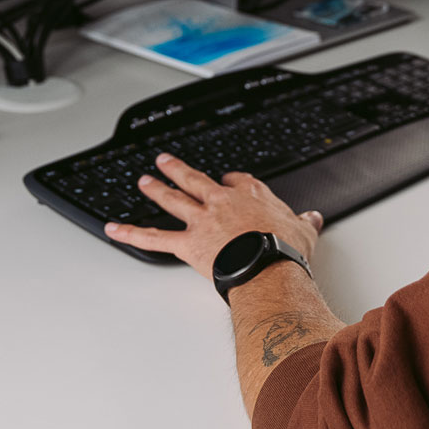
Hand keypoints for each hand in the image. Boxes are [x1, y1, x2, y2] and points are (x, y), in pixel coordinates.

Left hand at [104, 153, 324, 278]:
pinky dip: (131, 234)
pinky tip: (114, 229)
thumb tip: (314, 219)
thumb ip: (305, 223)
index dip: (230, 181)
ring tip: (144, 180)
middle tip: (166, 161)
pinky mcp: (187, 244)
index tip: (227, 181)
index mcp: (251, 196)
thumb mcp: (304, 232)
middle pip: (196, 180)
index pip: (237, 181)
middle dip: (179, 170)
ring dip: (156, 189)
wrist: (268, 267)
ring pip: (173, 200)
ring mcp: (202, 222)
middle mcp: (221, 203)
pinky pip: (153, 238)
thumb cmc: (285, 250)